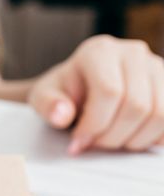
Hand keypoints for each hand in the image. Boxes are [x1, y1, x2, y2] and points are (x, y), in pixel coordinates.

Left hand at [29, 35, 163, 153]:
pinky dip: (153, 137)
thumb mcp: (44, 96)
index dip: (95, 124)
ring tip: (111, 141)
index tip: (79, 142)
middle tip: (95, 144)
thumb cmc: (64, 92)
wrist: (82, 87)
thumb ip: (49, 105)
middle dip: (113, 136)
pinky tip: (131, 137)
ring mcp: (157, 67)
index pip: (109, 92)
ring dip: (135, 140)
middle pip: (136, 105)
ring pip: (160, 114)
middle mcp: (133, 53)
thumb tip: (62, 115)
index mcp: (99, 51)